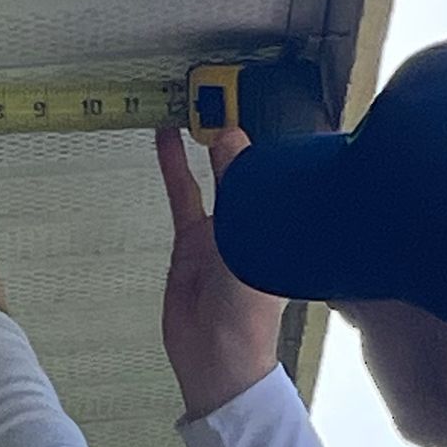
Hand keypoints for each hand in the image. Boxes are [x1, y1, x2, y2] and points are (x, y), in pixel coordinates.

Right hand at [156, 124, 284, 418]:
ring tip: (198, 104)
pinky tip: (166, 136)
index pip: (280, 173)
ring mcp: (220, 230)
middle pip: (248, 168)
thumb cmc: (247, 308)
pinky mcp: (189, 242)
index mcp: (279, 226)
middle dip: (241, 134)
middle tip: (226, 90)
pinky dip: (172, 165)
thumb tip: (230, 135)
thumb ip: (239, 190)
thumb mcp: (249, 243)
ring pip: (212, 175)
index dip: (277, 141)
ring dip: (205, 142)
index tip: (270, 99)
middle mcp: (253, 223)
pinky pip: (181, 195)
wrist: (216, 356)